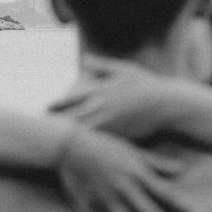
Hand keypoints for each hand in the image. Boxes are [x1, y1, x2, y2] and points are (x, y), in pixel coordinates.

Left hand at [53, 70, 168, 139]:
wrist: (167, 105)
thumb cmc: (146, 83)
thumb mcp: (124, 69)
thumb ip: (102, 65)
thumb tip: (84, 59)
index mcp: (101, 91)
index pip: (71, 99)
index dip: (56, 104)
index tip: (45, 107)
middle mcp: (103, 109)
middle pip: (73, 120)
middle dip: (58, 125)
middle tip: (44, 130)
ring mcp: (111, 125)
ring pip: (84, 134)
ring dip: (71, 138)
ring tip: (58, 142)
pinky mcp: (119, 137)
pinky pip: (100, 143)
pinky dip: (89, 146)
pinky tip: (81, 151)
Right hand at [55, 129, 196, 211]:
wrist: (70, 146)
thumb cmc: (106, 147)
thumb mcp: (134, 152)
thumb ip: (158, 163)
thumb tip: (183, 169)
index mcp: (138, 174)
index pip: (167, 193)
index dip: (185, 207)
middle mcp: (125, 189)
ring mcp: (107, 200)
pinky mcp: (88, 207)